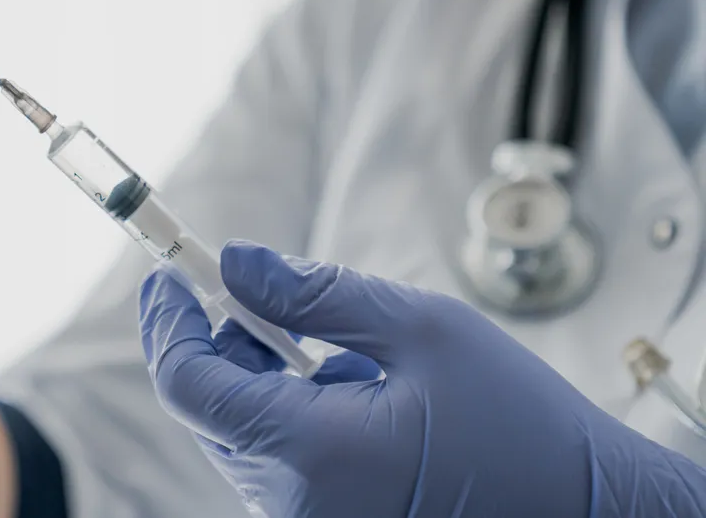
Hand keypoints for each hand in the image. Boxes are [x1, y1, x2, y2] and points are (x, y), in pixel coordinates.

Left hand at [140, 240, 705, 517]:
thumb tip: (235, 261)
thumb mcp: (422, 328)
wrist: (586, 512)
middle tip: (252, 287)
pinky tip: (350, 390)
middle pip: (209, 407)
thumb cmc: (518, 423)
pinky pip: (274, 459)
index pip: (189, 386)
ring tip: (339, 351)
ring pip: (240, 432)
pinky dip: (286, 409)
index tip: (167, 272)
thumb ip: (315, 292)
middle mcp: (294, 506)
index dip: (167, 324)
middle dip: (219, 339)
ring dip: (260, 375)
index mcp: (313, 455)